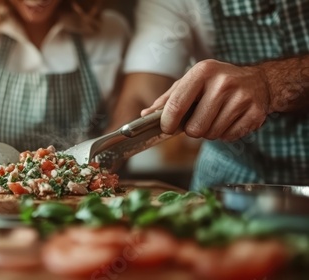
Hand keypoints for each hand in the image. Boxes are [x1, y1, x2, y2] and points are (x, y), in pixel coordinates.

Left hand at [140, 59, 270, 140]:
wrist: (258, 82)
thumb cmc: (216, 83)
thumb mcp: (191, 82)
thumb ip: (168, 99)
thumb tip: (146, 114)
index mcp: (203, 71)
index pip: (176, 105)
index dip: (167, 123)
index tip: (166, 128)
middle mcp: (223, 82)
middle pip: (195, 128)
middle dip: (193, 129)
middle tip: (198, 119)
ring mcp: (242, 98)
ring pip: (211, 134)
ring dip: (209, 131)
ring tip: (215, 117)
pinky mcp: (255, 113)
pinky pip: (228, 137)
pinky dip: (225, 133)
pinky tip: (229, 119)